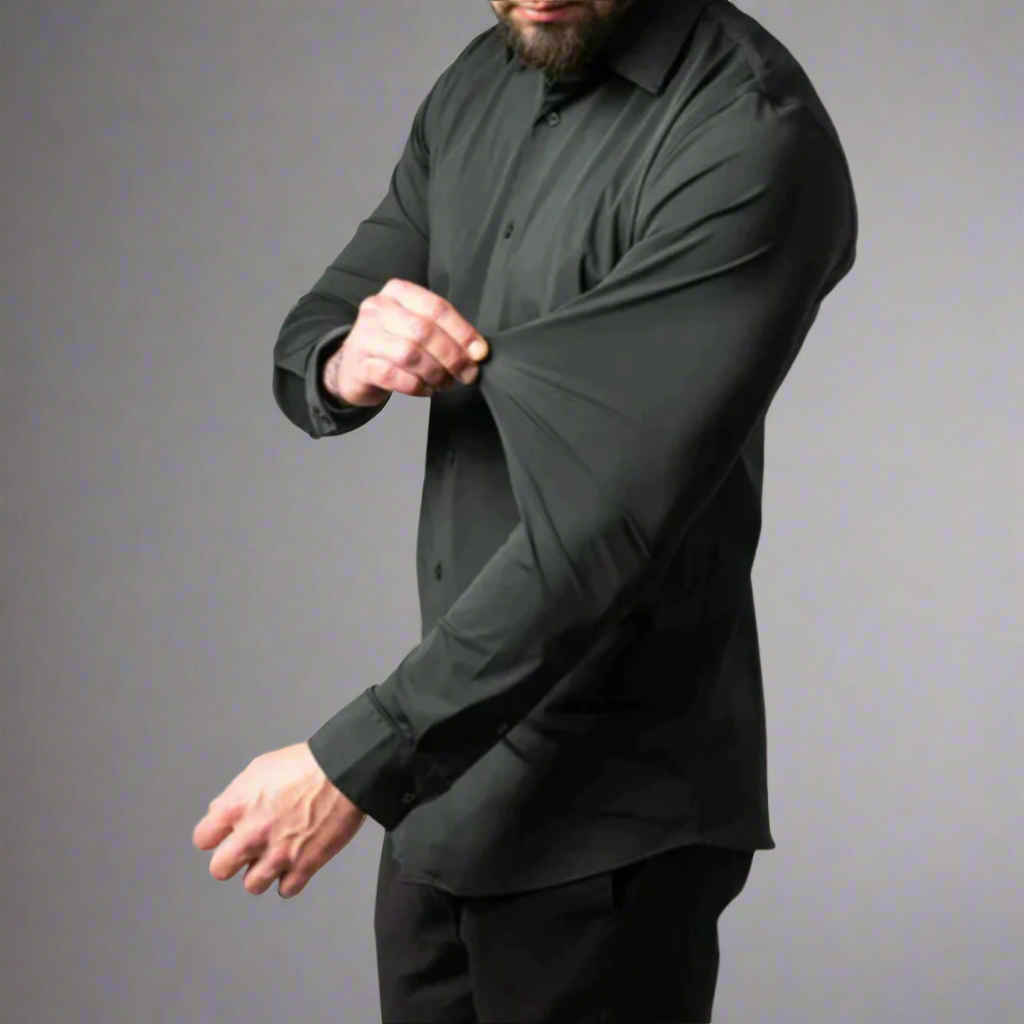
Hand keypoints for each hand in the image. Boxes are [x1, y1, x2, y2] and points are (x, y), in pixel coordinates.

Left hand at [192, 742, 367, 898]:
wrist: (345, 771)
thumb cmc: (305, 764)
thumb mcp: (259, 767)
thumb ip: (235, 793)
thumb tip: (220, 812)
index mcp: (237, 807)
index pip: (203, 839)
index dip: (215, 836)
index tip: (226, 834)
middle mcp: (252, 835)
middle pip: (220, 870)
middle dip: (232, 860)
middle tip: (247, 850)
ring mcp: (278, 854)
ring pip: (252, 885)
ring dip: (262, 872)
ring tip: (276, 856)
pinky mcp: (305, 866)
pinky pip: (286, 890)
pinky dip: (291, 879)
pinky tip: (296, 862)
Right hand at [325, 278, 489, 406]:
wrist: (350, 367)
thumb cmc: (391, 344)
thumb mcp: (414, 326)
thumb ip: (444, 332)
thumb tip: (477, 351)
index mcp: (397, 292)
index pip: (436, 308)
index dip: (463, 332)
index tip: (480, 352)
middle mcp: (378, 309)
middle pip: (424, 331)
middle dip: (452, 356)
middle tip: (467, 374)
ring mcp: (366, 337)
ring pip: (410, 354)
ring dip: (436, 373)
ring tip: (446, 383)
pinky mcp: (360, 365)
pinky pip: (395, 377)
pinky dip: (417, 386)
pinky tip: (426, 389)